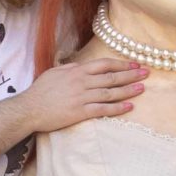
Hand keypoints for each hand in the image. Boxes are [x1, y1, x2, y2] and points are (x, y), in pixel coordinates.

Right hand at [18, 56, 145, 134]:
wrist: (29, 108)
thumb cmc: (40, 91)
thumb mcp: (56, 73)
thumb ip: (71, 69)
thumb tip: (83, 65)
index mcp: (77, 71)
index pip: (104, 64)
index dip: (121, 64)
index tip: (134, 63)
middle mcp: (82, 82)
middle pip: (111, 77)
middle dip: (130, 74)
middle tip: (146, 73)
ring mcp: (82, 97)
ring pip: (110, 92)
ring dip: (128, 90)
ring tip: (142, 88)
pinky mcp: (80, 112)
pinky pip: (103, 109)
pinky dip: (117, 108)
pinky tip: (129, 107)